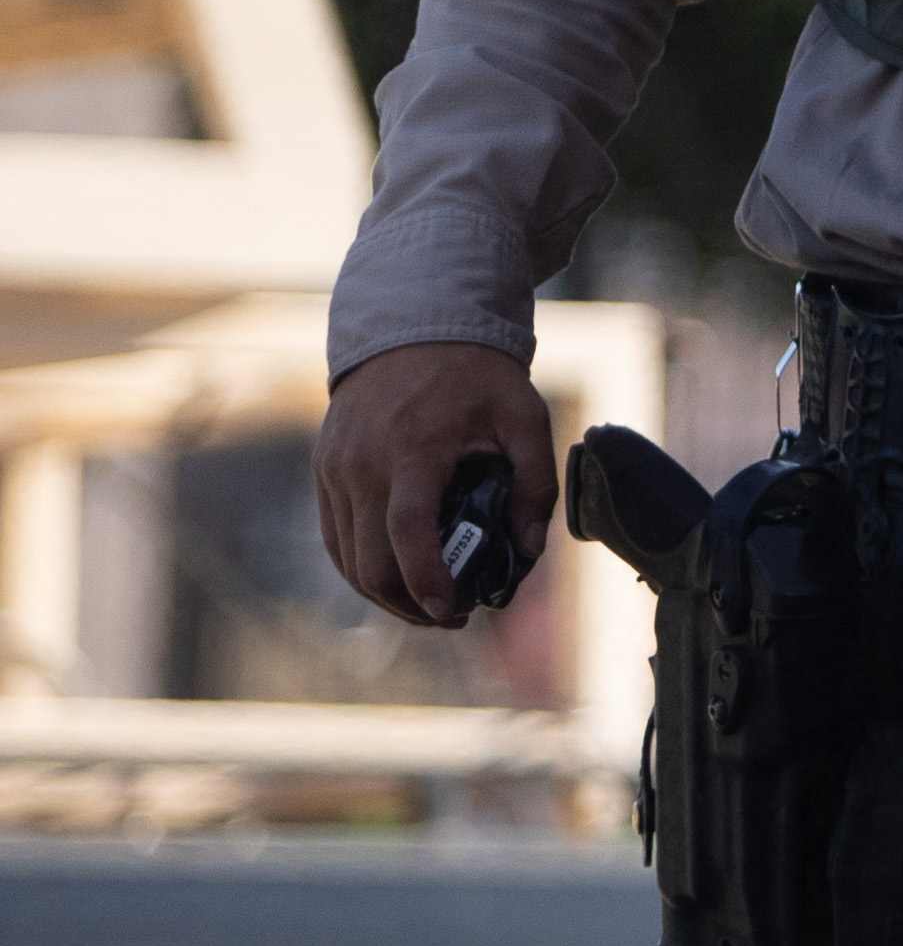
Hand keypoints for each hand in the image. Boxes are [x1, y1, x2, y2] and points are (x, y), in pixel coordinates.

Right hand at [318, 341, 558, 626]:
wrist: (414, 328)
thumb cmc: (477, 376)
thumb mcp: (524, 418)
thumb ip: (535, 484)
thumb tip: (530, 550)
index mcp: (413, 450)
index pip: (409, 533)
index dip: (428, 581)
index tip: (455, 612)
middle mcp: (363, 464)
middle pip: (371, 561)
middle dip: (409, 604)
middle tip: (453, 617)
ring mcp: (336, 470)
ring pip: (347, 558)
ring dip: (383, 594)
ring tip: (428, 606)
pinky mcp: (324, 472)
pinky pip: (335, 537)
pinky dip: (361, 567)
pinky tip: (396, 579)